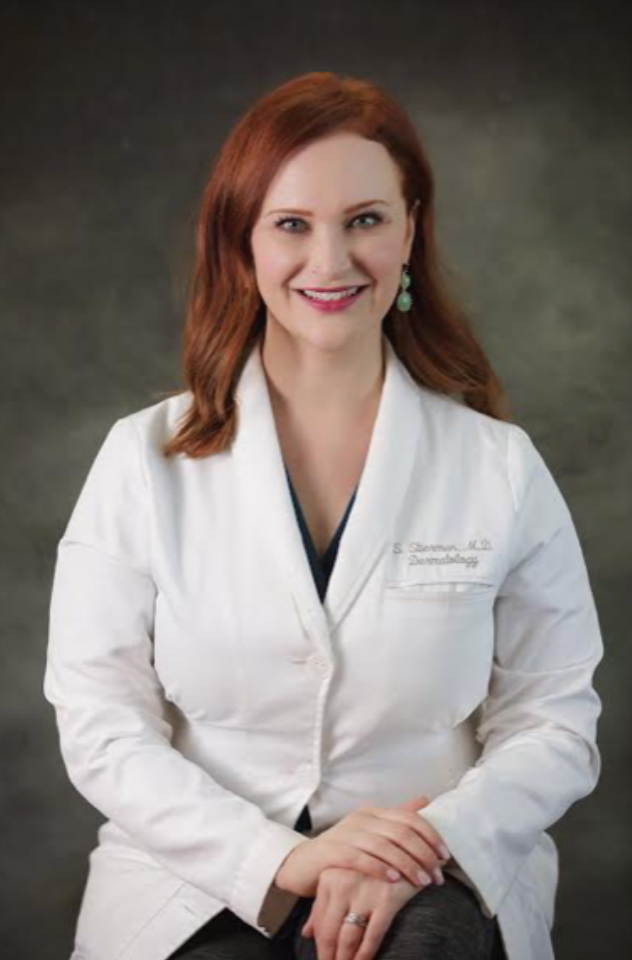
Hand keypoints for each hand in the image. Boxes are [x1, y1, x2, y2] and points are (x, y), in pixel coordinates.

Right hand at [275, 794, 449, 897]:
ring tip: (422, 882)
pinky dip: (379, 868)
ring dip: (407, 864)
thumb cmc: (344, 851)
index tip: (445, 857)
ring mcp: (345, 833)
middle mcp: (361, 819)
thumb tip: (425, 799)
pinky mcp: (332, 851)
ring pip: (383, 846)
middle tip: (437, 876)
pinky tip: (394, 880)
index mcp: (373, 813)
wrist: (304, 865)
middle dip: (423, 854)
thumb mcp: (372, 833)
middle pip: (400, 832)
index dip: (430, 836)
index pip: (409, 818)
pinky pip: (360, 858)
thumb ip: (397, 818)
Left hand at [300, 866, 419, 959]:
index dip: (320, 946)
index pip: (319, 921)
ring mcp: (364, 892)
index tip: (324, 959)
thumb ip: (323, 904)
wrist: (407, 849)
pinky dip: (366, 954)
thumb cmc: (372, 869)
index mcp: (329, 877)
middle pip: (330, 932)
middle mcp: (343, 883)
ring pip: (348, 938)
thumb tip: (306, 933)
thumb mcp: (343, 879)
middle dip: (329, 957)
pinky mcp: (387, 899)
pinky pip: (372, 936)